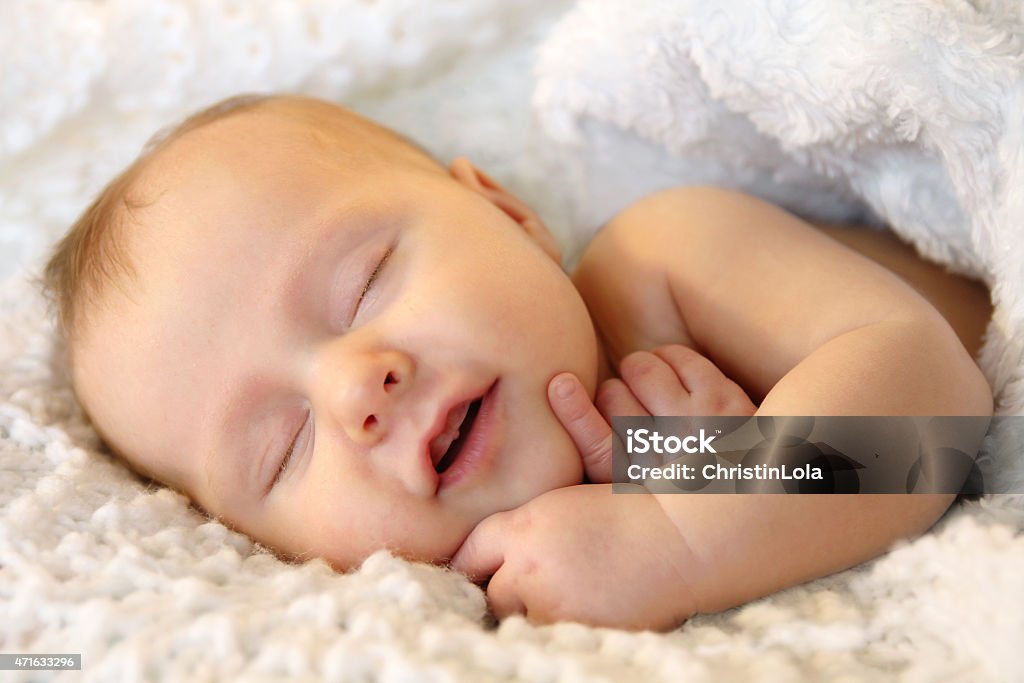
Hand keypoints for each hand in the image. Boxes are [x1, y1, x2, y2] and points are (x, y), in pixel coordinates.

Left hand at [450, 485, 698, 629]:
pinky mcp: (581, 634)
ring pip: (522, 621)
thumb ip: (517, 530)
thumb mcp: (560, 504)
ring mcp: (555, 610)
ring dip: (533, 612)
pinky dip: (561, 626)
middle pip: (492, 595)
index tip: (478, 568)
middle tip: (529, 582)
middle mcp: (530, 571)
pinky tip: (584, 605)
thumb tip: (484, 562)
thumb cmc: (623, 512)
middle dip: (503, 590)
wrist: (680, 540)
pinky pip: (554, 635)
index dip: (474, 562)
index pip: (470, 554)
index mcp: (524, 530)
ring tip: (563, 593)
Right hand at [548, 345, 755, 481]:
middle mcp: (669, 458)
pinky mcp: (725, 400)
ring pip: (642, 368)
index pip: (596, 443)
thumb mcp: (626, 480)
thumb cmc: (674, 481)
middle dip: (614, 394)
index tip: (560, 384)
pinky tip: (674, 379)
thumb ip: (590, 440)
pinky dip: (669, 359)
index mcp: (637, 487)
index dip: (574, 410)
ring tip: (651, 392)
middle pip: (611, 395)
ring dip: (640, 371)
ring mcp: (700, 425)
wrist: (753, 492)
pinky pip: (677, 356)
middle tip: (629, 410)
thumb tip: (559, 383)